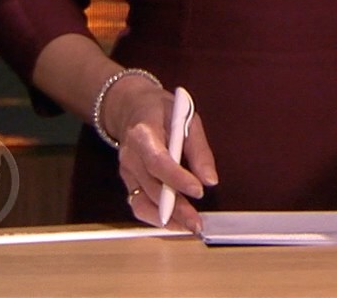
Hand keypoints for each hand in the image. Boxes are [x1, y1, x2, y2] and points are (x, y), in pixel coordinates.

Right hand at [105, 77, 217, 232]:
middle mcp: (130, 156)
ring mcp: (126, 172)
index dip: (177, 178)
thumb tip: (210, 180)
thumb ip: (198, 149)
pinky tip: (174, 223)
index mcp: (143, 134)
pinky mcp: (128, 182)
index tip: (198, 190)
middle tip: (197, 223)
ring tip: (187, 228)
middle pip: (151, 187)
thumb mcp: (186, 117)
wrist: (131, 108)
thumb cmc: (162, 111)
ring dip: (165, 219)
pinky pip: (138, 204)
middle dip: (176, 208)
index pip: (158, 161)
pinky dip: (155, 218)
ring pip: (142, 202)